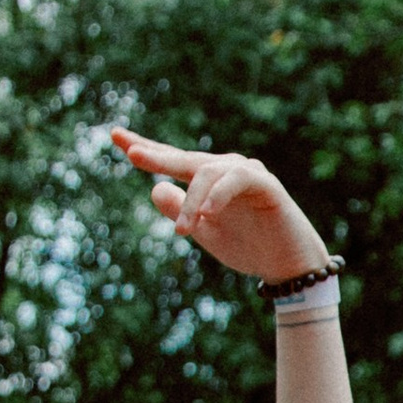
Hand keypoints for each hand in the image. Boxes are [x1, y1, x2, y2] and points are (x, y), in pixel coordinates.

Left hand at [111, 131, 328, 284]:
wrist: (287, 266)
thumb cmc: (248, 246)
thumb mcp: (204, 232)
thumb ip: (179, 211)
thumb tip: (154, 188)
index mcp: (208, 179)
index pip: (173, 160)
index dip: (146, 149)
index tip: (115, 136)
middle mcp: (226, 169)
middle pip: (186, 158)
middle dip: (158, 155)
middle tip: (131, 153)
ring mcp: (247, 173)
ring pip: (208, 172)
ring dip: (192, 201)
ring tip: (182, 231)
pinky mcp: (267, 185)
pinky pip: (237, 180)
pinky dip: (219, 194)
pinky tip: (206, 213)